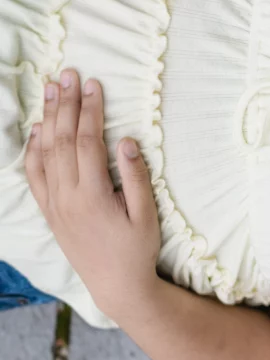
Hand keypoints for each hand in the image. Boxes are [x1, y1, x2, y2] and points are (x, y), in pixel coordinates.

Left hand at [25, 69, 160, 315]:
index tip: (93, 84)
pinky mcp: (49, 211)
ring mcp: (53, 204)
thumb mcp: (146, 214)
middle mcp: (66, 197)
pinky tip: (38, 129)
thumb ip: (134, 176)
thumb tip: (126, 140)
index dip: (90, 111)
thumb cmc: (137, 249)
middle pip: (61, 140)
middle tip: (68, 74)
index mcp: (92, 195)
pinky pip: (34, 174)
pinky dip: (33, 148)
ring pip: (45, 153)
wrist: (116, 285)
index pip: (87, 142)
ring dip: (48, 119)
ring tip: (52, 91)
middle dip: (66, 104)